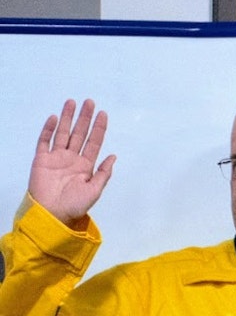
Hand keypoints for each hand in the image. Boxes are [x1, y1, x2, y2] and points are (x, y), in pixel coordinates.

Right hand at [29, 99, 115, 229]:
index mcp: (86, 165)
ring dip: (67, 118)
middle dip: (84, 118)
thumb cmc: (75, 205)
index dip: (98, 128)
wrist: (53, 214)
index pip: (93, 142)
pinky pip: (44, 142)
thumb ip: (103, 173)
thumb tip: (113, 156)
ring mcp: (56, 157)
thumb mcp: (95, 190)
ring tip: (71, 103)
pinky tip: (53, 118)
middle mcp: (72, 158)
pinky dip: (48, 130)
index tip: (103, 113)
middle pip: (79, 133)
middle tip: (89, 102)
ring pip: (62, 133)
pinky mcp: (41, 159)